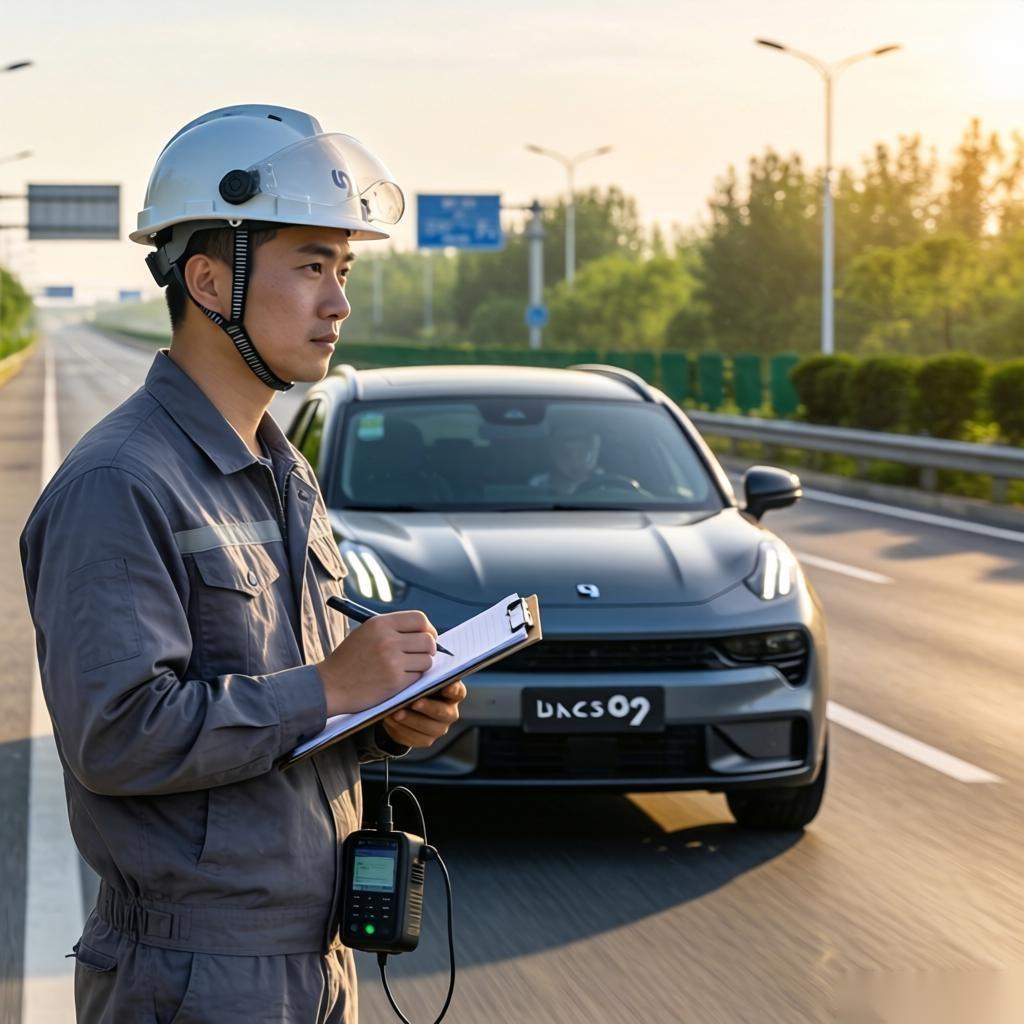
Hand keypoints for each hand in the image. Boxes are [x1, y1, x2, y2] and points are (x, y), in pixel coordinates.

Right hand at [317, 611, 438, 716]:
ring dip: (421, 664)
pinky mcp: (395, 681)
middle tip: (422, 654)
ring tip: (407, 667)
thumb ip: (392, 629)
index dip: (428, 628)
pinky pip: (418, 676)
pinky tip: (398, 678)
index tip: (428, 636)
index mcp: (380, 624)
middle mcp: (388, 639)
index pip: (419, 619)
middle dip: (429, 648)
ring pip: (427, 659)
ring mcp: (392, 661)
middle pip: (428, 640)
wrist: (329, 686)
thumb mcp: (365, 633)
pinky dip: (412, 678)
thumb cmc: (348, 660)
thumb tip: (424, 631)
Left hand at [380, 681, 466, 748]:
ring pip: (428, 728)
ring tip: (396, 713)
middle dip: (428, 707)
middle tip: (414, 703)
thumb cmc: (416, 685)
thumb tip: (418, 668)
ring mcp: (438, 728)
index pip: (458, 692)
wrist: (405, 707)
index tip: (446, 687)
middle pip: (443, 712)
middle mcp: (449, 712)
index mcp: (452, 694)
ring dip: (411, 720)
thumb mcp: (420, 677)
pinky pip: (415, 738)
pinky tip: (391, 720)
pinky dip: (401, 729)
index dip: (453, 690)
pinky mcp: (425, 739)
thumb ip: (423, 673)